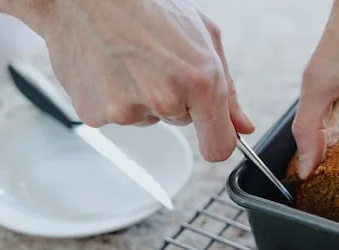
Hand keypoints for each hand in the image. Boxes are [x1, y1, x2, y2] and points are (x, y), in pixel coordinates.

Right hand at [18, 0, 253, 161]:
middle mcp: (164, 100)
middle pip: (182, 124)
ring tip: (131, 59)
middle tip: (158, 62)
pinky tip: (111, 67)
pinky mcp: (96, 114)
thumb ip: (227, 89)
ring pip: (149, 118)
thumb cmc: (147, 6)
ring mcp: (127, 110)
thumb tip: (242, 126)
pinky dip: (116, 97)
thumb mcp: (204, 37)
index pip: (218, 147)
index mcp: (199, 80)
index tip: (215, 134)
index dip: (218, 140)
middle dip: (178, 99)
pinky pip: (118, 116)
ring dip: (145, 97)